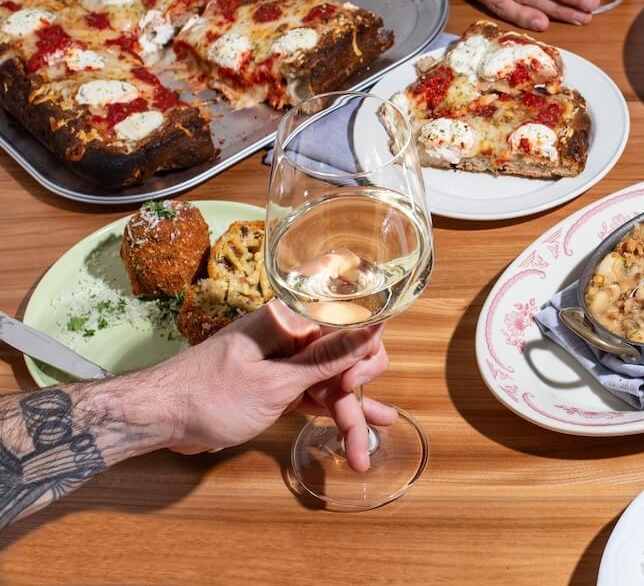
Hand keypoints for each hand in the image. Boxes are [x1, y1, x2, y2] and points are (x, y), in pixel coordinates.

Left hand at [150, 300, 396, 471]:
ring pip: (332, 378)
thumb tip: (373, 326)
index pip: (350, 321)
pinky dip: (331, 410)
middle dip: (361, 386)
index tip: (353, 385)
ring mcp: (284, 361)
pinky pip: (314, 392)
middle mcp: (292, 334)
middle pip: (346, 353)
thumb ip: (328, 359)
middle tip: (369, 418)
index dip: (363, 352)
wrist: (158, 418)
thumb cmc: (210, 396)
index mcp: (290, 319)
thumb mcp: (275, 383)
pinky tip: (356, 428)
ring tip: (379, 431)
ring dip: (352, 406)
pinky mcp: (277, 385)